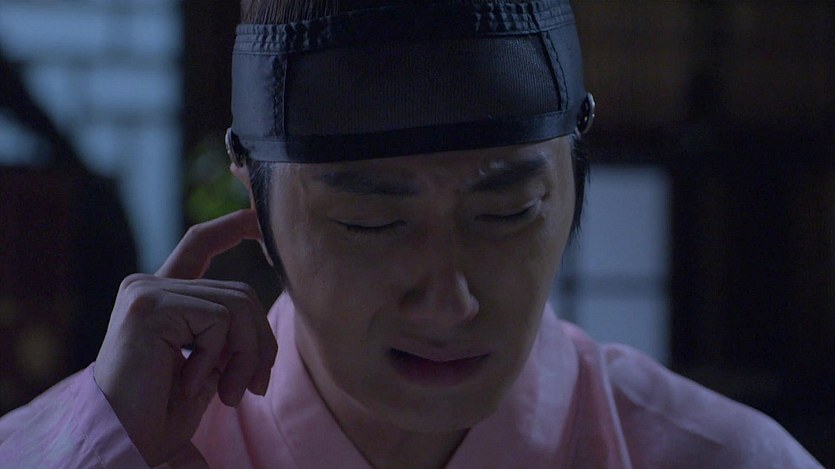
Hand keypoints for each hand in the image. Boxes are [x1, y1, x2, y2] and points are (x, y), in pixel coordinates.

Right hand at [93, 209, 277, 465]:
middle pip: (240, 293)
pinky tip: (192, 380)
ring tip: (230, 393)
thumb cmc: (163, 412)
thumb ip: (229, 333)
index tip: (258, 219)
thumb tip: (265, 327)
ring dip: (246, 356)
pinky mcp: (149, 306)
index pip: (200, 244)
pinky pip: (219, 321)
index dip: (233, 226)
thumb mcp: (208, 364)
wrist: (127, 442)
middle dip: (260, 343)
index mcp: (160, 295)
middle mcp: (148, 285)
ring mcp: (146, 292)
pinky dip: (219, 357)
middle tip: (255, 386)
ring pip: (238, 306)